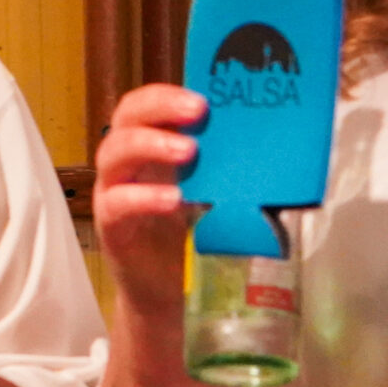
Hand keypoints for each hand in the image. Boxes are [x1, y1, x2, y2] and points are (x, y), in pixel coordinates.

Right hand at [93, 84, 206, 314]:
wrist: (168, 291)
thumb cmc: (191, 234)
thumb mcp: (213, 192)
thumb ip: (229, 169)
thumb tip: (276, 148)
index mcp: (150, 146)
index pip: (145, 105)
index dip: (167, 95)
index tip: (202, 98)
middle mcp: (126, 163)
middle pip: (125, 118)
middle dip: (159, 108)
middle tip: (198, 111)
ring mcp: (113, 192)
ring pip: (113, 153)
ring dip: (150, 144)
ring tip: (188, 151)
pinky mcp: (111, 226)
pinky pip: (117, 203)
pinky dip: (144, 197)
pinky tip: (173, 198)